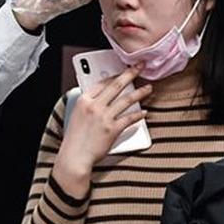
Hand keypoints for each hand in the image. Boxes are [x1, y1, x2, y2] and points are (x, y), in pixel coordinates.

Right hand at [54, 66, 151, 196]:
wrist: (75, 156)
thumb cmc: (75, 139)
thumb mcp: (77, 116)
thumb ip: (89, 105)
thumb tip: (103, 99)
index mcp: (84, 101)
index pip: (102, 83)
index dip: (114, 75)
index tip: (122, 71)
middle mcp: (94, 106)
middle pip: (116, 86)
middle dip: (130, 74)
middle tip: (139, 67)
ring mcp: (104, 117)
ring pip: (126, 100)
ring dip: (139, 92)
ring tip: (148, 88)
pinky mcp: (112, 129)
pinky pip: (129, 119)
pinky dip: (138, 115)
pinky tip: (144, 111)